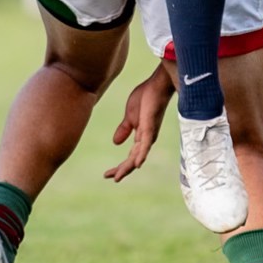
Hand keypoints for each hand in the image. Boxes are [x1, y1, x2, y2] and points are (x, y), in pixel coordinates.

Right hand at [105, 66, 171, 181]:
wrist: (156, 85)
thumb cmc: (145, 98)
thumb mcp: (129, 116)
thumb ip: (124, 129)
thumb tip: (115, 143)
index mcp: (141, 137)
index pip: (130, 157)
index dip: (119, 166)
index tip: (106, 174)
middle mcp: (146, 140)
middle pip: (133, 160)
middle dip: (121, 170)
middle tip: (109, 177)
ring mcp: (149, 134)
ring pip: (137, 156)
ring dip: (128, 167)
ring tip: (118, 177)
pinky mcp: (149, 127)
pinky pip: (145, 144)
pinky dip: (141, 155)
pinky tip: (137, 164)